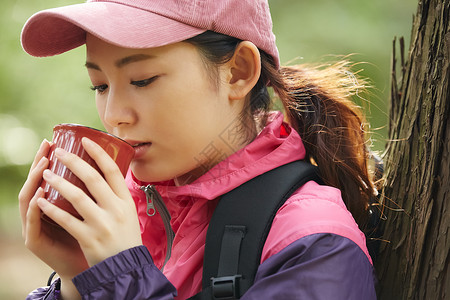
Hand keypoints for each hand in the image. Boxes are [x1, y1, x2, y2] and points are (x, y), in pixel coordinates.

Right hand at [18, 140, 88, 282]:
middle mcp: (42, 211)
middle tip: (48, 145)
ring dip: (35, 180)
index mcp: (56, 203)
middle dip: (40, 161)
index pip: (50, 176)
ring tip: (44, 166)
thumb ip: (95, 193)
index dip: (50, 158)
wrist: (95, 269)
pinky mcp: (34, 240)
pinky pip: (33, 222)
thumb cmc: (95, 237)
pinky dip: (36, 209)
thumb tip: (114, 166)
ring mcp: (36, 225)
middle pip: (36, 182)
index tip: (56, 140)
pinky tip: (39, 197)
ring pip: (29, 198)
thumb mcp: (95, 211)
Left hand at [37, 137, 141, 266]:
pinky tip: (41, 202)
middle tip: (59, 152)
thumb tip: (103, 176)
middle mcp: (115, 210)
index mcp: (125, 201)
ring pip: (76, 196)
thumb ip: (116, 197)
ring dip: (58, 182)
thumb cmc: (125, 238)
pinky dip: (52, 209)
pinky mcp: (88, 238)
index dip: (98, 153)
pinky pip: (66, 220)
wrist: (126, 268)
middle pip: (92, 178)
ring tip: (46, 173)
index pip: (113, 171)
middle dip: (73, 162)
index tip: (85, 140)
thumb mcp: (128, 214)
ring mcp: (102, 224)